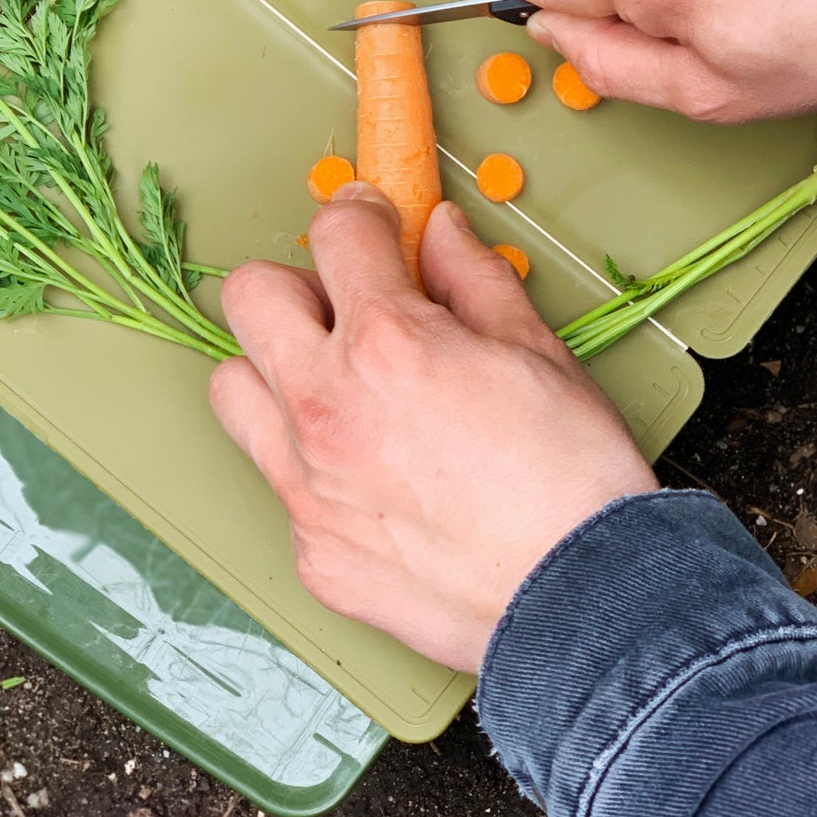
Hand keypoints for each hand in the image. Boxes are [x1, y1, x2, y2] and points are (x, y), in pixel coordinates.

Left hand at [209, 186, 656, 671]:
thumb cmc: (573, 482)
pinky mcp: (312, 549)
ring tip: (338, 387)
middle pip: (250, 297)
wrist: (584, 603)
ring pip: (233, 388)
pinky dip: (311, 462)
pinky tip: (372, 476)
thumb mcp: (537, 350)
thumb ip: (474, 281)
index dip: (361, 213)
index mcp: (386, 343)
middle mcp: (325, 408)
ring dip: (275, 370)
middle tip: (351, 305)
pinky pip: (277, 479)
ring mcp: (306, 485)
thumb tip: (442, 236)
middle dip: (300, 285)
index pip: (334, 233)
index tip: (375, 223)